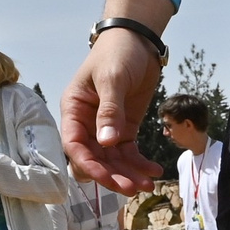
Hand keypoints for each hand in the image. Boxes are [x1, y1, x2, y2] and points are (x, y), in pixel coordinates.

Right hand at [61, 29, 165, 193]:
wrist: (137, 40)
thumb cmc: (117, 53)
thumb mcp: (113, 79)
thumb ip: (109, 110)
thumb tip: (106, 143)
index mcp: (74, 109)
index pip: (75, 145)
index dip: (89, 165)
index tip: (108, 179)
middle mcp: (87, 122)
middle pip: (95, 158)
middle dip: (113, 175)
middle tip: (134, 188)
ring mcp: (106, 126)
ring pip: (113, 159)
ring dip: (129, 173)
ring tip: (149, 184)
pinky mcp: (124, 127)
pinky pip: (129, 152)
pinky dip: (140, 163)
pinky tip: (154, 170)